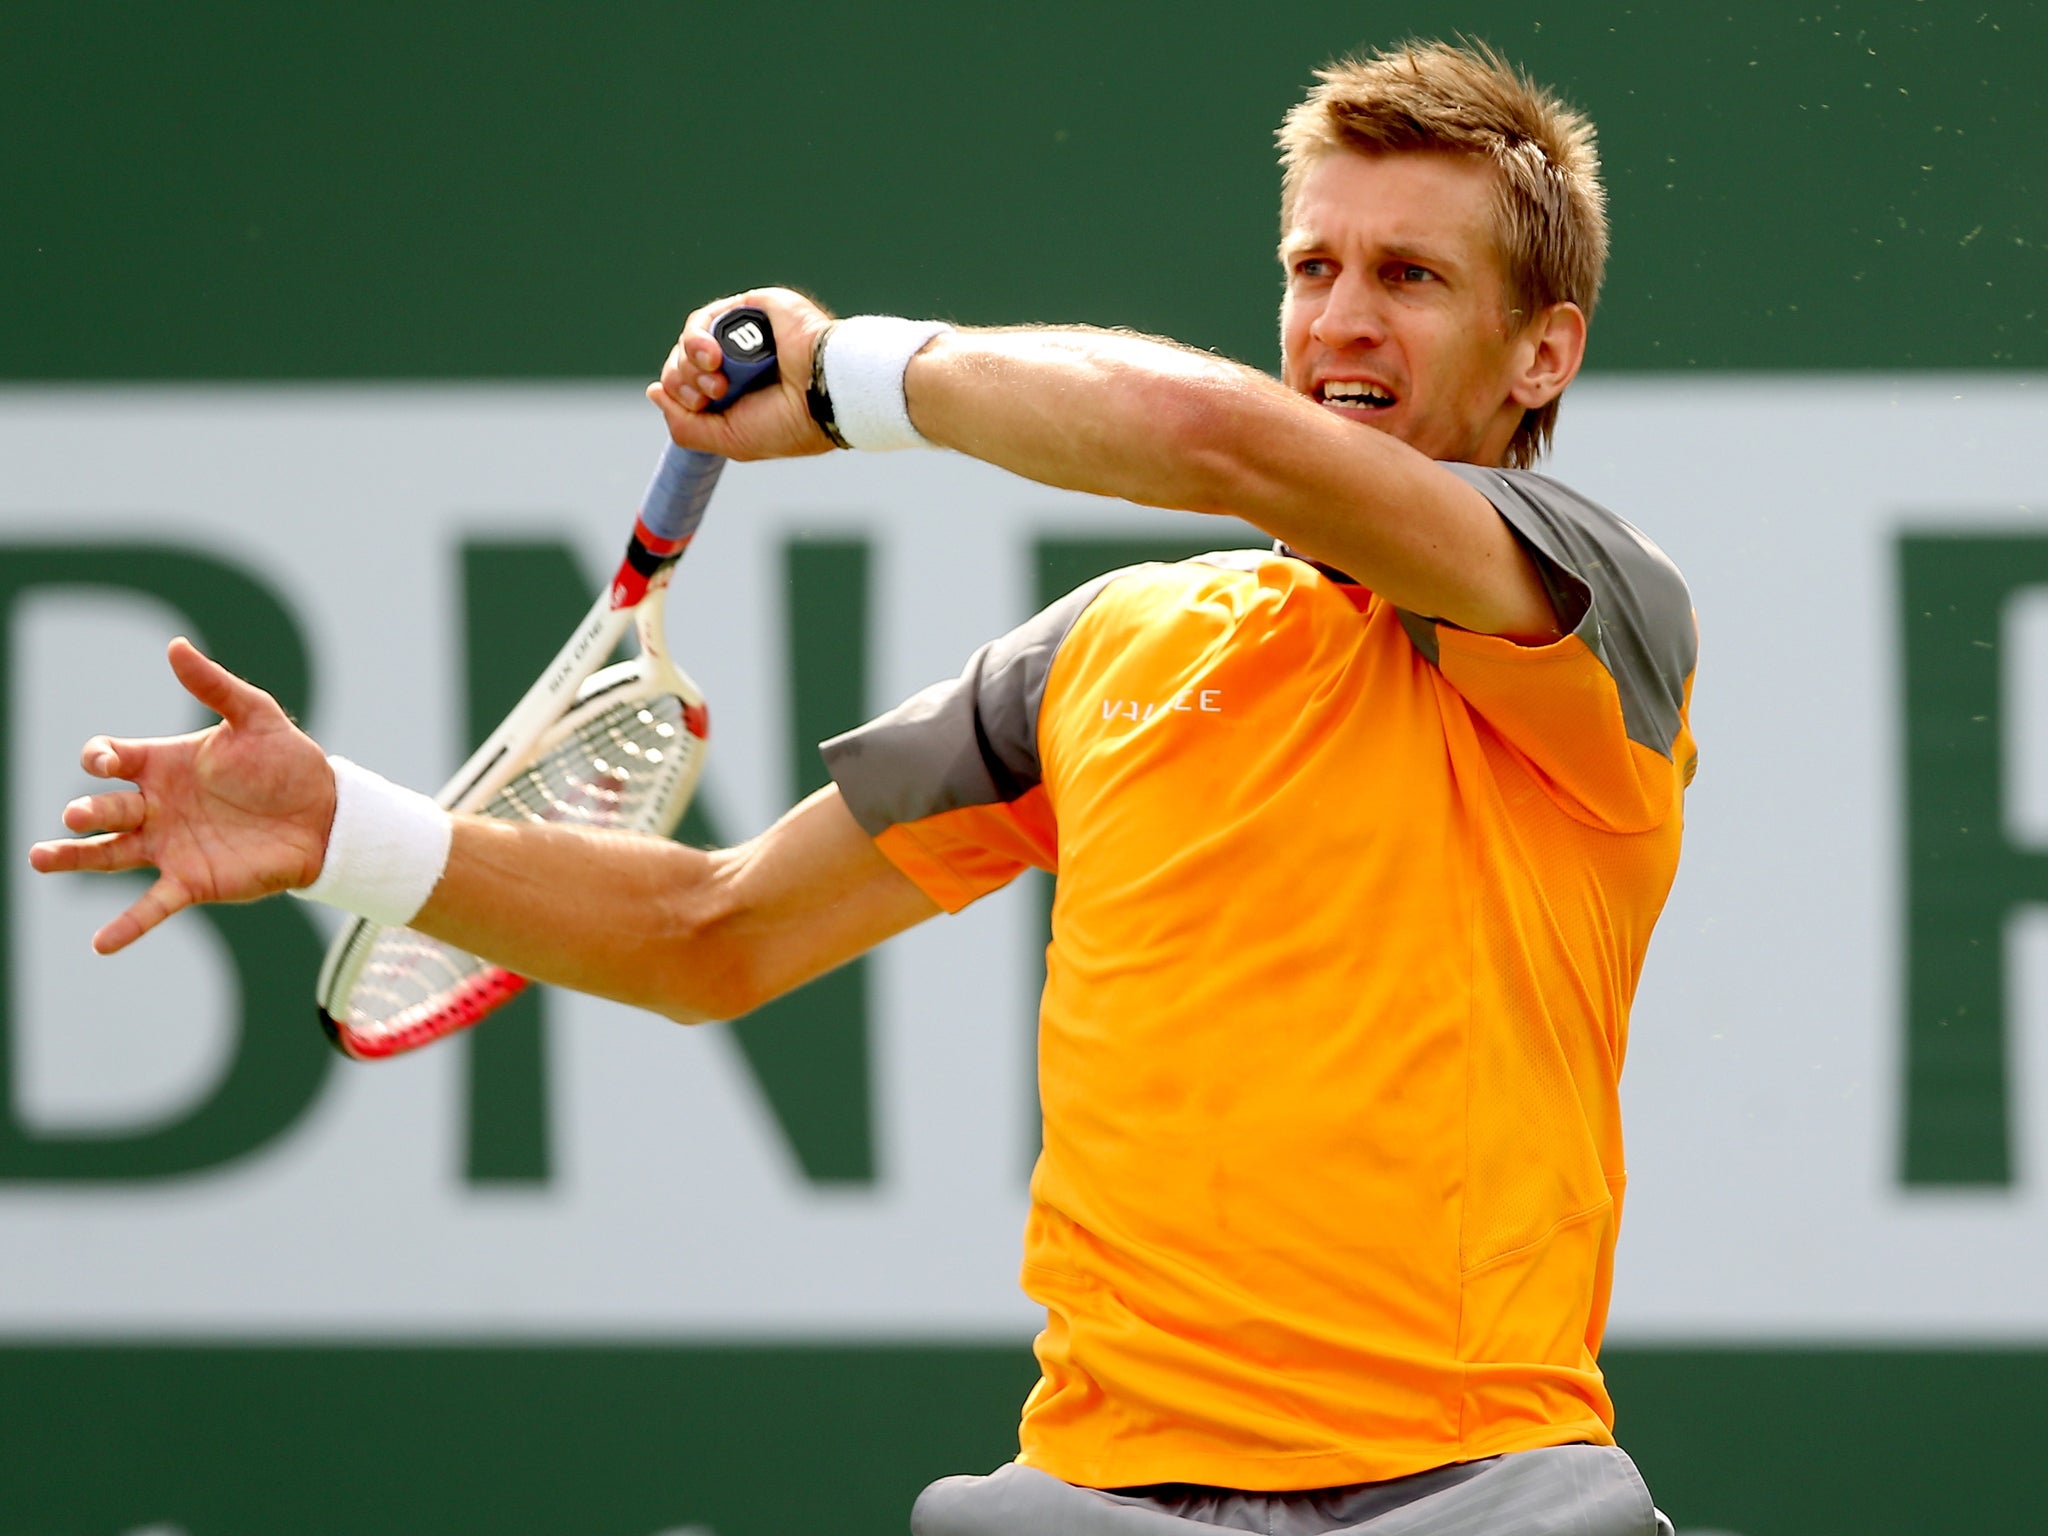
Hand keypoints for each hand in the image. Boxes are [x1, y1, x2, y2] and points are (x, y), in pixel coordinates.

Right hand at [27, 638, 335, 954]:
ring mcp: (169, 846)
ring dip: (74, 857)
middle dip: (87, 812)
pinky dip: (127, 925)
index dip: (103, 757)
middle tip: (77, 815)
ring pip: (109, 854)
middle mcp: (156, 807)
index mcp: (162, 765)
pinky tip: (100, 944)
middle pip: (105, 809)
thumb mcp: (256, 716)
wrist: (326, 813)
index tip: (109, 760)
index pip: (113, 759)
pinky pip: (152, 906)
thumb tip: (176, 646)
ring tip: (39, 859)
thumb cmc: (288, 761)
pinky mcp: (192, 882)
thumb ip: (215, 686)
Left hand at [646, 286, 838, 459]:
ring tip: (717, 378)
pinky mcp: (752, 309)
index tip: (698, 406)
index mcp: (738, 395)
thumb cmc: (788, 423)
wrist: (823, 394)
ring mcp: (746, 335)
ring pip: (690, 342)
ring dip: (690, 364)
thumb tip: (654, 392)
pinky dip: (698, 338)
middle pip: (682, 365)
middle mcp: (740, 364)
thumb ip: (685, 425)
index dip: (680, 396)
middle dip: (684, 382)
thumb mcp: (729, 439)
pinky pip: (707, 318)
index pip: (688, 388)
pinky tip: (712, 356)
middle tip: (712, 394)